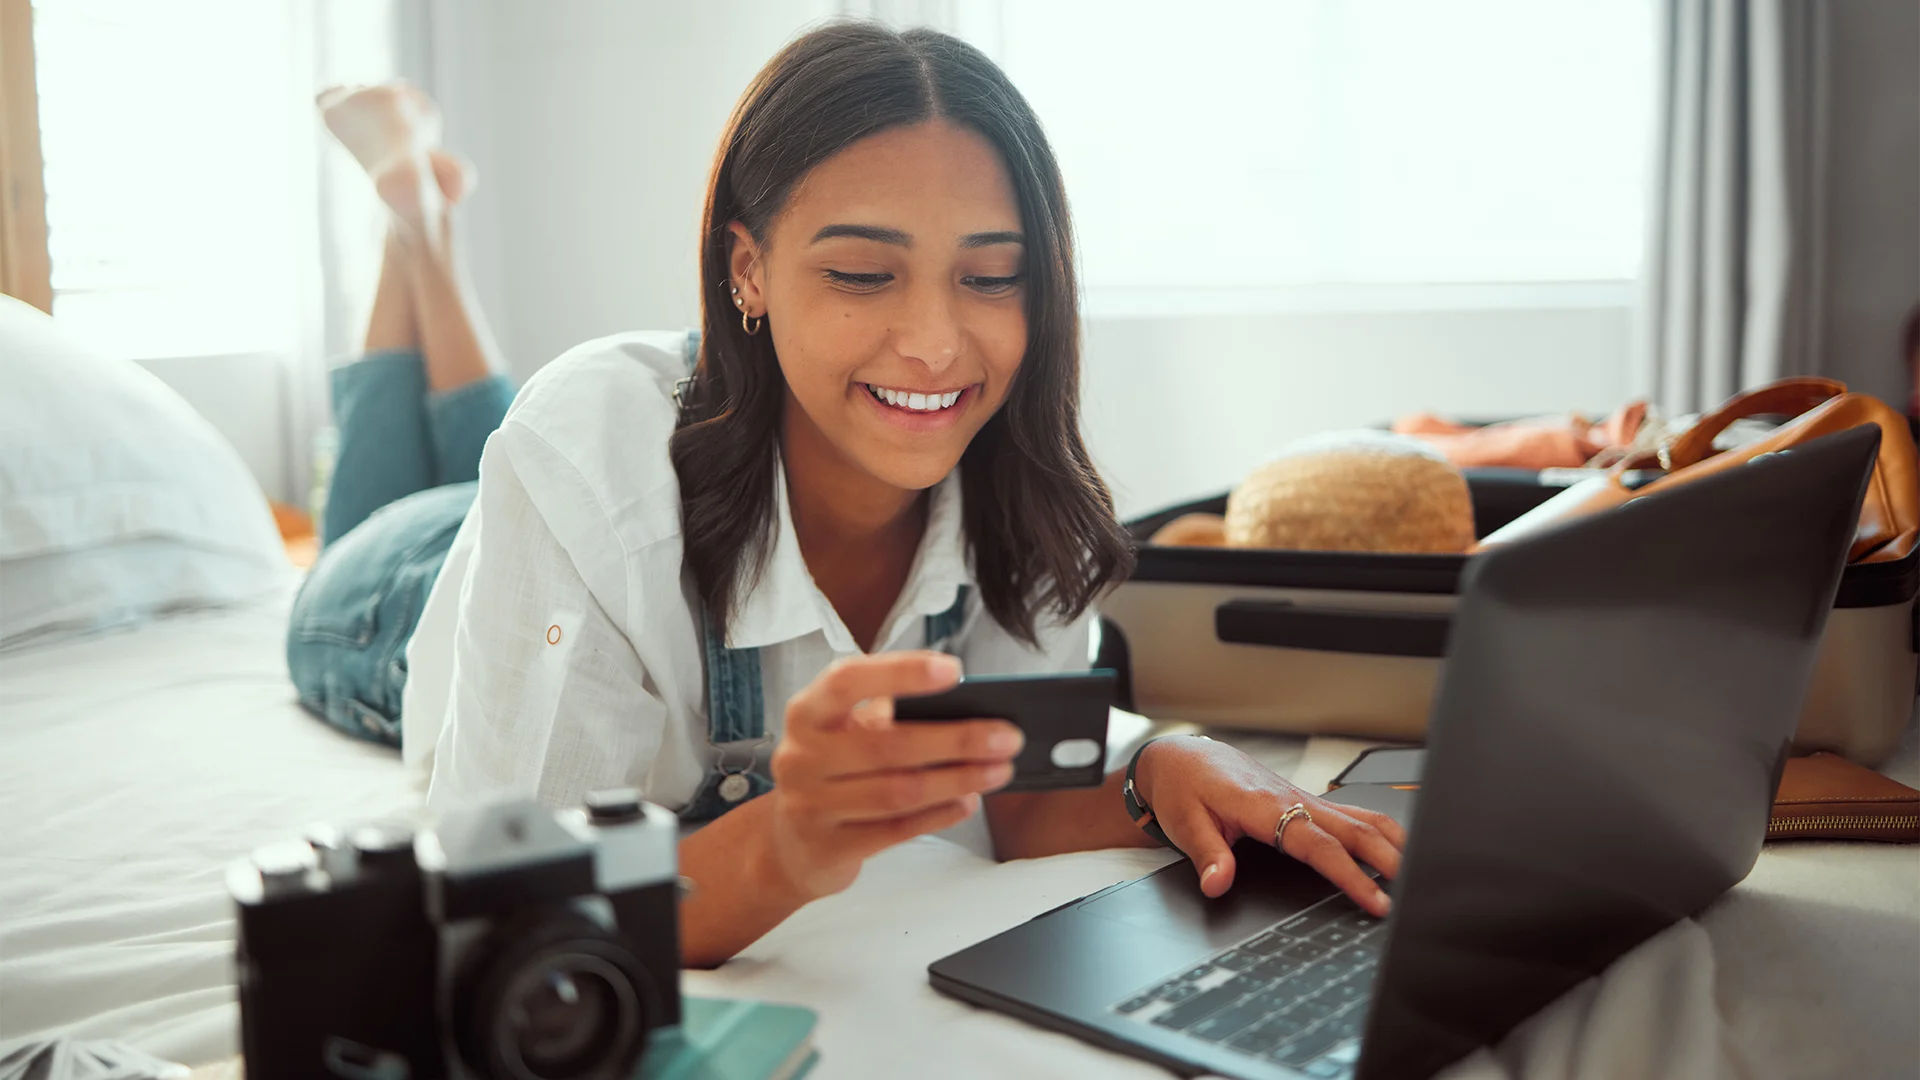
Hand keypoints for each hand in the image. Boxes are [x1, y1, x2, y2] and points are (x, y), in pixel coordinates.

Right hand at [765, 651, 1023, 898]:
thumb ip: (890, 716)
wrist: (789, 844)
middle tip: (1007, 736)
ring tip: (998, 770)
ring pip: (898, 791)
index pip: (848, 681)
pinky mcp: (829, 848)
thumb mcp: (846, 732)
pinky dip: (940, 814)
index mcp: (807, 713)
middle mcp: (802, 757)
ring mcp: (811, 806)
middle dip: (957, 740)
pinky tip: (968, 801)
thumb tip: (966, 708)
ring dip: (958, 780)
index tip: (954, 670)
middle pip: (888, 744)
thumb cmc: (834, 771)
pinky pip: (896, 830)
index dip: (901, 673)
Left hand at [1133, 736, 1405, 915]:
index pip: (1320, 845)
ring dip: (1391, 841)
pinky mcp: (1304, 802)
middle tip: (1415, 892)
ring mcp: (1303, 799)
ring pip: (1359, 817)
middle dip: (1389, 860)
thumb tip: (1218, 884)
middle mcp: (1292, 800)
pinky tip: (1394, 848)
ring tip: (1417, 871)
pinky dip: (1377, 831)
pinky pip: (1350, 813)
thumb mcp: (1186, 824)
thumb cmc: (1185, 788)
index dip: (1351, 876)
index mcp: (1266, 806)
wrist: (1184, 758)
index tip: (1375, 901)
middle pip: (1355, 829)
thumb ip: (1207, 855)